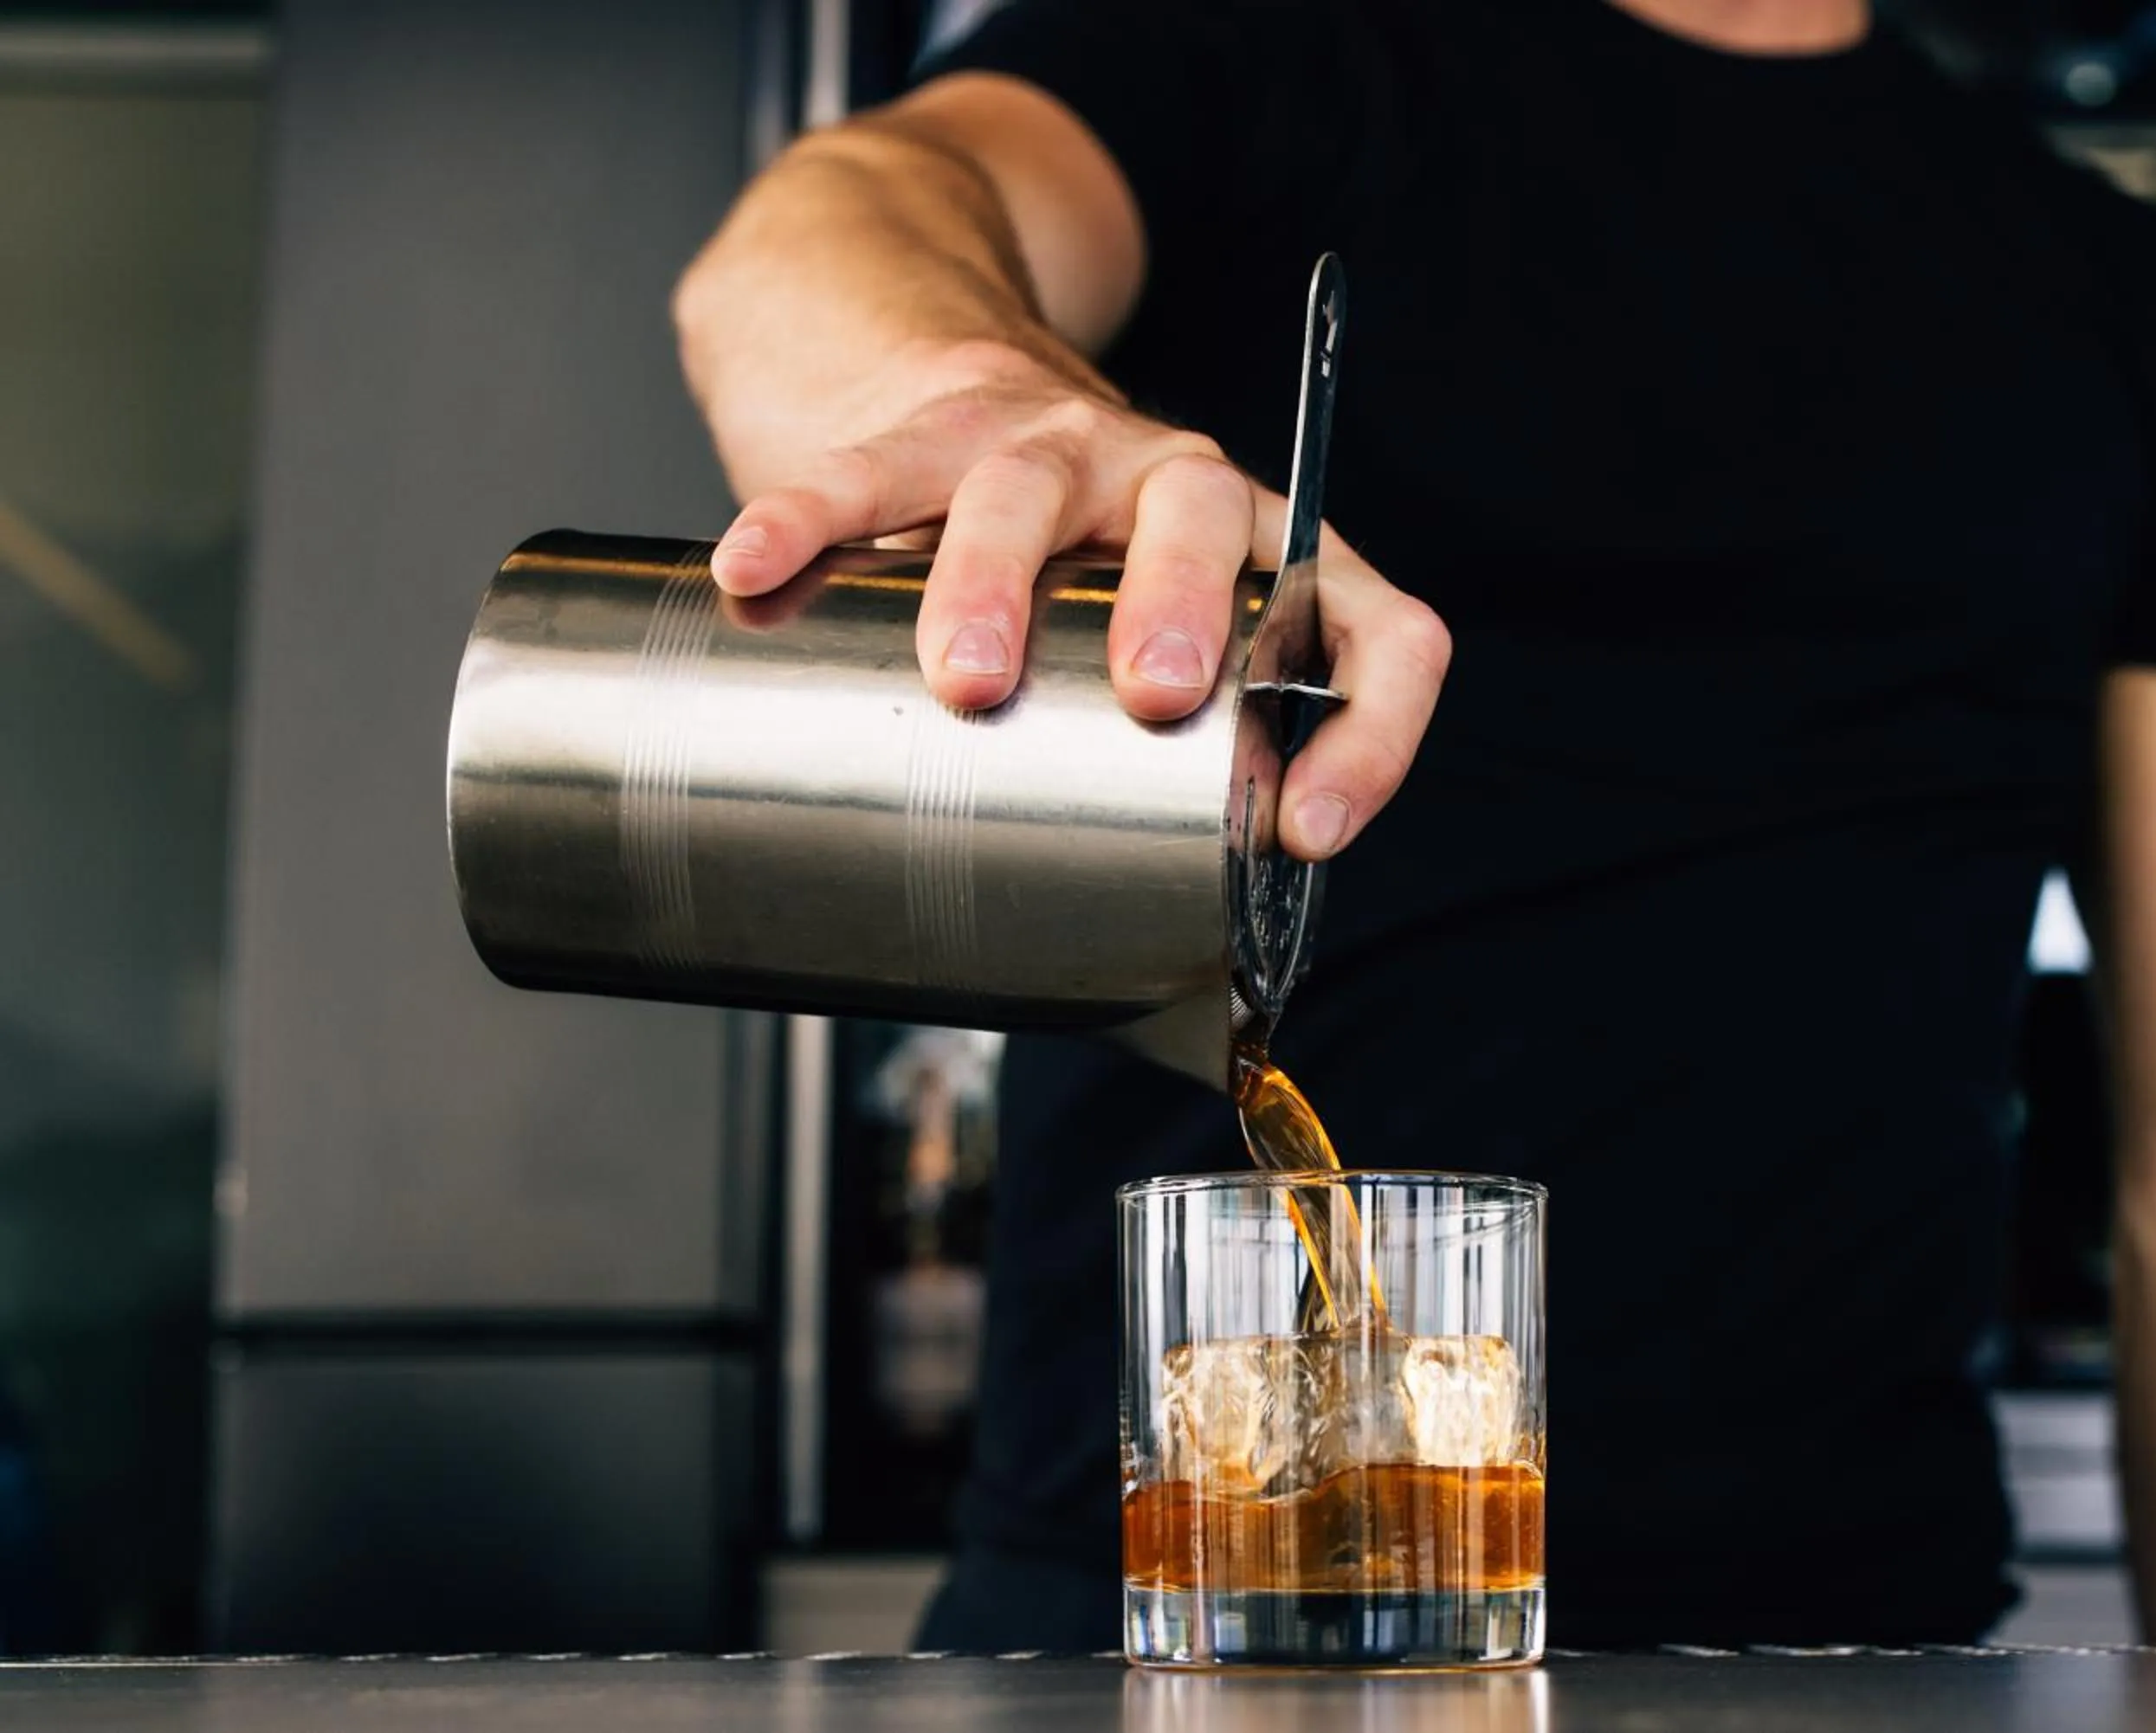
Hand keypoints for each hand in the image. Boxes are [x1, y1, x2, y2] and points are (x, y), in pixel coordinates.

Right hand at [708, 340, 1448, 859]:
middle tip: (1154, 697)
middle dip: (1181, 607)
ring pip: (1028, 491)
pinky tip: (755, 569)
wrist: (966, 386)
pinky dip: (808, 518)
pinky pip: (865, 469)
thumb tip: (1147, 975)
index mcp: (1267, 558)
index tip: (1304, 830)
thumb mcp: (1172, 654)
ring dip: (998, 580)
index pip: (1377, 626)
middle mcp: (1177, 486)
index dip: (1370, 730)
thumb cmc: (1091, 573)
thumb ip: (1176, 777)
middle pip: (1197, 516)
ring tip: (966, 676)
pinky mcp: (930, 430)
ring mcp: (1056, 450)